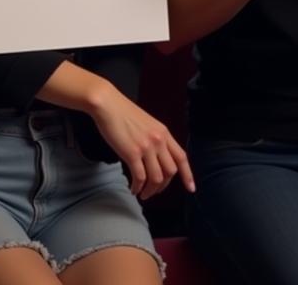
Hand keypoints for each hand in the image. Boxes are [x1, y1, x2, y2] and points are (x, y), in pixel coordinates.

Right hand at [88, 85, 193, 199]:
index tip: (191, 188)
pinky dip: (138, 187)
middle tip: (154, 191)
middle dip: (163, 186)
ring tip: (143, 193)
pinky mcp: (132, 153)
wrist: (107, 104)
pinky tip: (133, 188)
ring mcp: (146, 147)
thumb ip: (154, 138)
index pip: (181, 157)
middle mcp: (158, 141)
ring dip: (151, 190)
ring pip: (157, 178)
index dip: (187, 175)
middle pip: (170, 172)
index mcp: (163, 132)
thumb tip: (156, 158)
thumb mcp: (146, 123)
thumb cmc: (122, 112)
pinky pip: (140, 177)